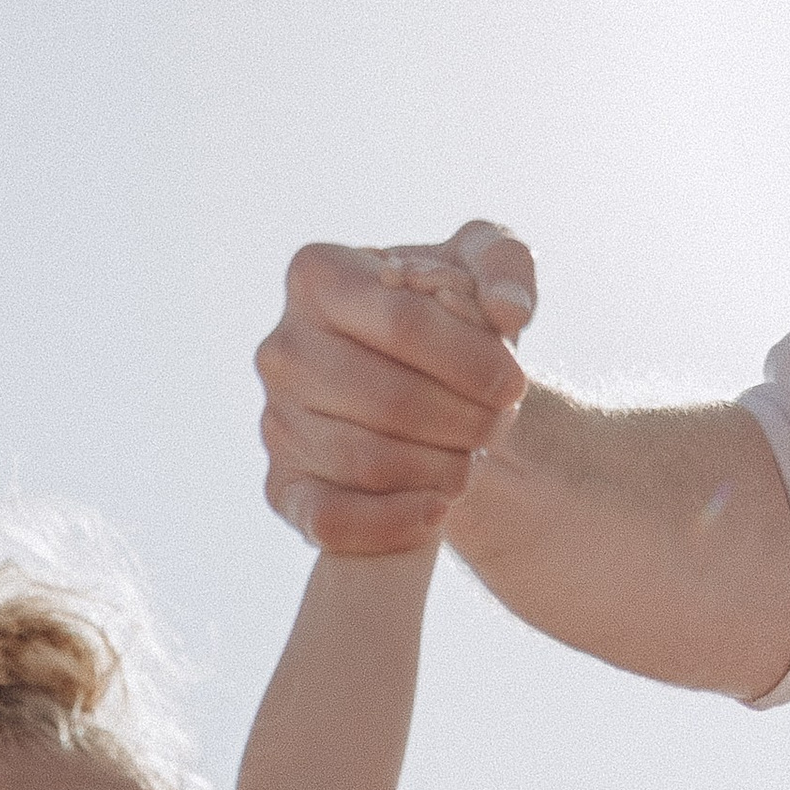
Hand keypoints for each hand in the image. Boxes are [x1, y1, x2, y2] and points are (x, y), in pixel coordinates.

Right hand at [257, 223, 536, 555]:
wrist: (415, 384)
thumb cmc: (446, 317)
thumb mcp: (482, 267)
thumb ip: (507, 267)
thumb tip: (508, 313)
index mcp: (317, 276)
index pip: (403, 322)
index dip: (471, 360)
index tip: (515, 384)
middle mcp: (282, 349)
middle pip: (388, 398)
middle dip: (461, 421)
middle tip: (499, 427)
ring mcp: (274, 422)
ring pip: (367, 461)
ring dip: (438, 470)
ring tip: (473, 460)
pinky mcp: (281, 487)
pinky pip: (331, 518)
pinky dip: (391, 523)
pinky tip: (438, 511)